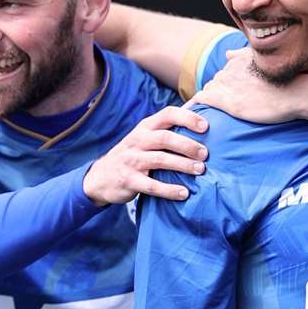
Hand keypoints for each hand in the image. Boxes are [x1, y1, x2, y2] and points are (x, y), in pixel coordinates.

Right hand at [82, 106, 208, 203]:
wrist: (101, 177)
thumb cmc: (133, 155)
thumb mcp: (144, 138)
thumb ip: (166, 131)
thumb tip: (202, 125)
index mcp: (145, 127)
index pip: (167, 114)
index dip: (187, 118)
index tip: (206, 126)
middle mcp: (138, 141)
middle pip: (165, 138)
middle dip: (188, 145)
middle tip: (205, 154)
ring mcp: (132, 161)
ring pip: (160, 160)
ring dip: (183, 165)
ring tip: (200, 170)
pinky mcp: (129, 180)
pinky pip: (152, 186)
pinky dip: (169, 190)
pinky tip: (184, 193)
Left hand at [194, 52, 307, 124]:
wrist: (299, 93)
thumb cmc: (289, 82)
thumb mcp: (266, 62)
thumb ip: (245, 56)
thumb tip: (228, 53)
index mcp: (240, 60)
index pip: (224, 73)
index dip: (225, 86)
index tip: (230, 96)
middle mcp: (231, 70)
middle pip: (215, 82)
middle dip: (217, 93)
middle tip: (221, 107)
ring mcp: (229, 86)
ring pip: (209, 91)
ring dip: (208, 101)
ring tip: (209, 113)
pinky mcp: (229, 102)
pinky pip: (202, 100)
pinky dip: (195, 106)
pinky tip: (191, 116)